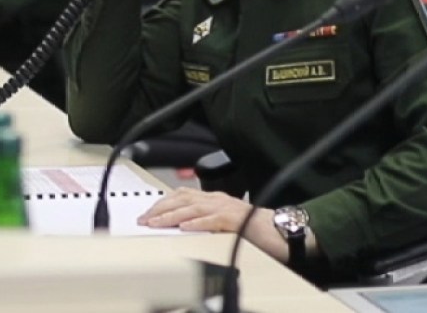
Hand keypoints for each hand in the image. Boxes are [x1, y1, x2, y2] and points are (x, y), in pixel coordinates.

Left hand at [137, 189, 292, 261]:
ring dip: (172, 215)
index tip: (147, 213)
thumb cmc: (256, 229)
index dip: (163, 203)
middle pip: (184, 198)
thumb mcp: (224, 223)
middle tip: (144, 219)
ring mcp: (228, 207)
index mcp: (215, 199)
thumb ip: (207, 221)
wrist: (282, 230)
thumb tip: (183, 227)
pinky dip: (198, 222)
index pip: (183, 196)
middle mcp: (219, 199)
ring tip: (156, 223)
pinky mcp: (237, 219)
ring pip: (194, 207)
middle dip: (161, 208)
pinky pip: (214, 220)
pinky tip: (185, 227)